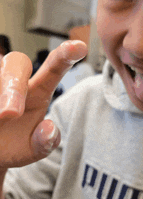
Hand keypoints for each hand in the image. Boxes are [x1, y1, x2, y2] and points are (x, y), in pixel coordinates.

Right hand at [0, 40, 86, 168]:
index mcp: (38, 92)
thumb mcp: (31, 150)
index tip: (80, 47)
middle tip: (10, 114)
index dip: (65, 57)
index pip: (53, 69)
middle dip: (14, 86)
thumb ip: (44, 143)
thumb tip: (49, 128)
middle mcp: (16, 82)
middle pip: (17, 62)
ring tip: (2, 117)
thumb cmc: (13, 145)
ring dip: (2, 91)